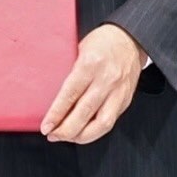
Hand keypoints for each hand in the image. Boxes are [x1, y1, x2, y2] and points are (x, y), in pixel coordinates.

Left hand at [40, 25, 150, 144]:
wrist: (130, 39)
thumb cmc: (102, 42)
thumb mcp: (79, 49)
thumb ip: (69, 72)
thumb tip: (48, 95)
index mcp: (91, 64)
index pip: (70, 94)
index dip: (57, 114)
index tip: (46, 127)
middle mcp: (106, 79)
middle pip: (85, 113)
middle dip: (66, 130)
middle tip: (52, 135)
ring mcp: (118, 92)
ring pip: (102, 123)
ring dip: (82, 135)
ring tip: (67, 137)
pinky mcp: (125, 100)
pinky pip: (110, 121)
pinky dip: (95, 131)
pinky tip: (82, 132)